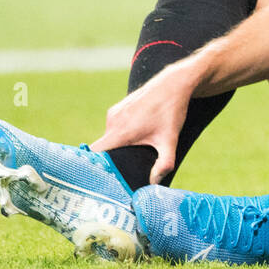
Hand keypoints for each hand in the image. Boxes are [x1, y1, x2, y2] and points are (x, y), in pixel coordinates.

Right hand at [91, 59, 199, 183]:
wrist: (173, 84)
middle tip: (125, 169)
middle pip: (104, 148)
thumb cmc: (171, 112)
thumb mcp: (170, 141)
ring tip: (136, 150)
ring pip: (110, 137)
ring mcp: (114, 113)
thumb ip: (164, 164)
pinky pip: (115, 127)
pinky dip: (122, 134)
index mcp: (120, 132)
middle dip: (113, 159)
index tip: (101, 177)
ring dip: (120, 145)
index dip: (95, 166)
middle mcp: (112, 121)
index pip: (95, 153)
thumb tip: (154, 184)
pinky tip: (139, 135)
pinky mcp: (118, 108)